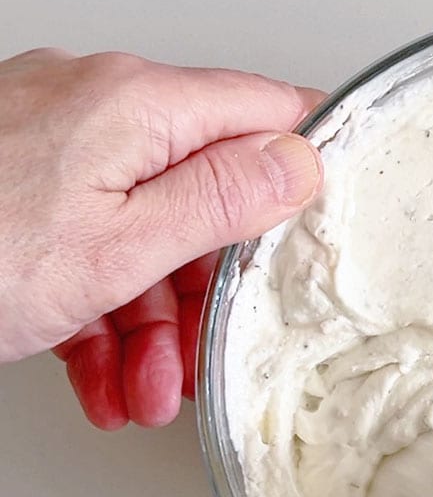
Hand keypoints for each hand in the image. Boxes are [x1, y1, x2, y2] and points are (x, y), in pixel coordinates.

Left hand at [0, 48, 323, 427]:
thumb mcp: (120, 246)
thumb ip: (223, 198)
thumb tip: (301, 160)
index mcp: (136, 105)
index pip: (264, 108)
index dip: (310, 160)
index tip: (335, 213)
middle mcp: (95, 109)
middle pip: (198, 192)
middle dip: (207, 287)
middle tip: (211, 350)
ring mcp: (48, 146)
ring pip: (138, 234)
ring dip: (151, 324)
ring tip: (142, 391)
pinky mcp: (14, 185)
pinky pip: (81, 246)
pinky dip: (97, 314)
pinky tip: (99, 375)